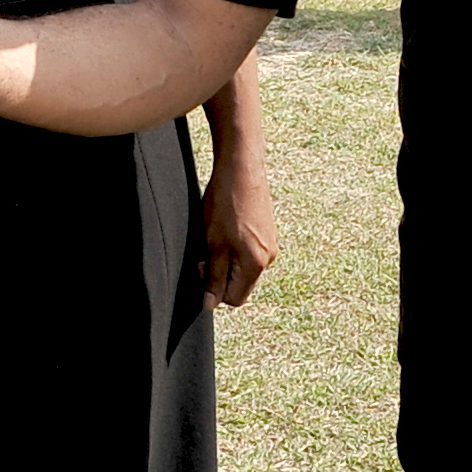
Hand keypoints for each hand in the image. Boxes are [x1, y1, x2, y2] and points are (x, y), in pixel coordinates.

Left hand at [200, 157, 276, 310]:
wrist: (241, 167)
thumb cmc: (225, 203)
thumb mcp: (213, 243)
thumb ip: (213, 276)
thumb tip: (210, 304)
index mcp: (257, 264)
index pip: (234, 298)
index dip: (213, 289)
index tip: (201, 265)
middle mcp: (269, 257)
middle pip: (240, 283)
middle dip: (219, 272)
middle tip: (206, 247)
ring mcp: (270, 243)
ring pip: (242, 266)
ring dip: (225, 258)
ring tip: (215, 233)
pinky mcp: (266, 231)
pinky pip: (248, 250)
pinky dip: (233, 245)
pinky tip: (225, 225)